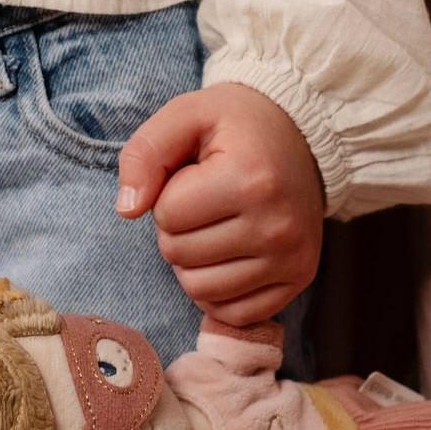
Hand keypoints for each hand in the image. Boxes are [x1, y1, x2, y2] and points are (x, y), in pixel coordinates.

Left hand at [116, 82, 324, 324]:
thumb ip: (144, 155)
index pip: (167, 216)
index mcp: (250, 180)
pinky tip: (228, 257)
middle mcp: (276, 225)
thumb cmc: (236, 127)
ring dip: (193, 262)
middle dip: (177, 230)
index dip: (167, 197)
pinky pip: (232, 313)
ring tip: (216, 227)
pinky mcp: (300, 278)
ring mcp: (292, 257)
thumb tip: (126, 210)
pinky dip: (218, 291)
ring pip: (199, 289)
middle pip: (178, 255)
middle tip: (204, 203)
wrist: (303, 135)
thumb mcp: (185, 116)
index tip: (193, 178)